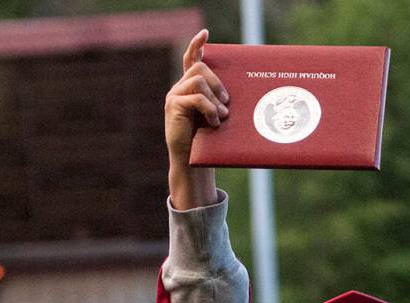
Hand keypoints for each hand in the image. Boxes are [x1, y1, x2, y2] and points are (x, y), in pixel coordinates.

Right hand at [164, 29, 225, 208]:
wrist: (193, 160)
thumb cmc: (207, 140)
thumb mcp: (216, 116)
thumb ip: (220, 102)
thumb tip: (235, 96)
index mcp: (190, 88)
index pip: (191, 59)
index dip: (197, 45)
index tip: (205, 34)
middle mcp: (180, 88)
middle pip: (201, 68)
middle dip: (218, 83)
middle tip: (226, 104)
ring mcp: (175, 96)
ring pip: (198, 81)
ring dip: (214, 98)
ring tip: (220, 117)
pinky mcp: (173, 106)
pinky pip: (195, 97)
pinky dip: (209, 109)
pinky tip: (214, 122)